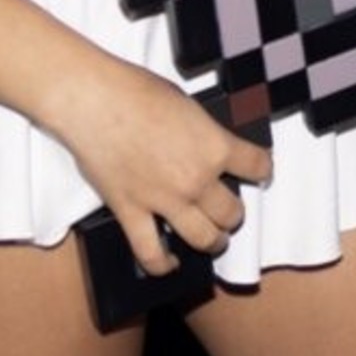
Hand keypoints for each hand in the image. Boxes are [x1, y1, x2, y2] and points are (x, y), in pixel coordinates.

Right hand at [59, 55, 272, 278]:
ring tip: (212, 239)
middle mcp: (196, 179)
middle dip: (234, 214)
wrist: (93, 99)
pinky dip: (163, 264)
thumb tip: (207, 146)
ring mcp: (164, 201)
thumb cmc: (134, 91)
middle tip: (229, 210)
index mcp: (214, 146)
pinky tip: (170, 262)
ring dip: (213, 241)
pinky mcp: (132, 213)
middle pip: (233, 213)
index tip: (259, 171)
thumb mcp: (186, 104)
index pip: (257, 166)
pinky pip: (151, 253)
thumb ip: (203, 133)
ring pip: (203, 239)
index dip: (262, 169)